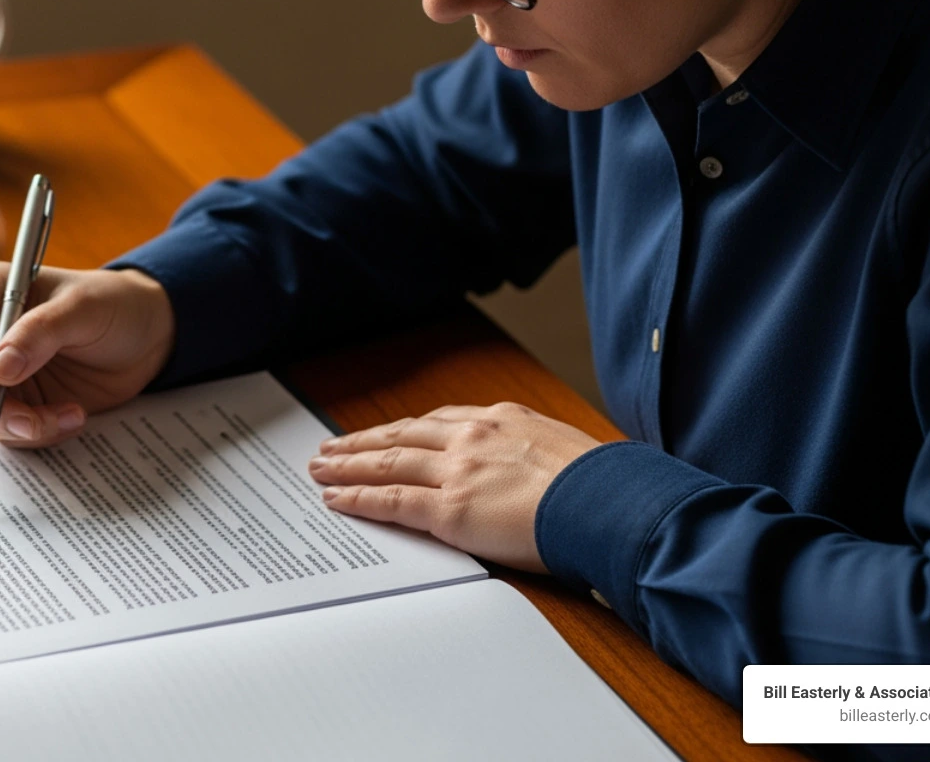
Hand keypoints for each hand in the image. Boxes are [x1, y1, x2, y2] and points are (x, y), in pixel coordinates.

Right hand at [0, 264, 174, 447]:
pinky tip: (72, 417)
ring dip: (15, 426)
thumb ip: (40, 333)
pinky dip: (36, 434)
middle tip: (30, 417)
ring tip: (67, 415)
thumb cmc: (112, 304)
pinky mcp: (15, 404)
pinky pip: (4, 432)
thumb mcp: (83, 308)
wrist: (146, 337)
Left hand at [307, 402, 600, 572]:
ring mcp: (457, 471)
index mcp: (501, 420)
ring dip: (349, 465)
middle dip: (363, 442)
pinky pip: (391, 501)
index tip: (386, 434)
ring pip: (387, 462)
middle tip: (332, 446)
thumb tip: (529, 474)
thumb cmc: (599, 486)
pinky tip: (337, 499)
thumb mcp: (562, 451)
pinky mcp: (449, 509)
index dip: (405, 430)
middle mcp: (472, 437)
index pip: (439, 422)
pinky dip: (359, 498)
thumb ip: (531, 455)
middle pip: (402, 435)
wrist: (607, 504)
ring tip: (321, 468)